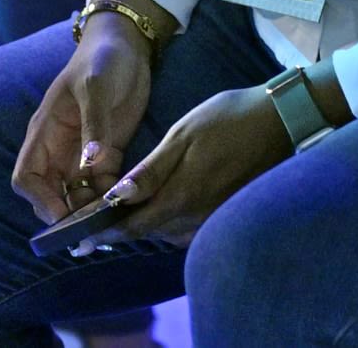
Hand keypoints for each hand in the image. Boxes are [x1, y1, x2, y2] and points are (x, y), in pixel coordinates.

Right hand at [11, 13, 157, 226]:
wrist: (126, 46)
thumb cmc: (101, 60)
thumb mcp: (96, 87)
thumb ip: (94, 124)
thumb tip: (91, 164)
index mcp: (45, 133)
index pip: (26, 177)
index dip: (39, 200)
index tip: (63, 215)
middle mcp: (60, 150)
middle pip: (51, 195)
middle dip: (66, 215)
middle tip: (92, 230)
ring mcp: (83, 154)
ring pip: (78, 196)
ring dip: (91, 212)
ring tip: (112, 223)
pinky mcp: (107, 155)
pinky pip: (103, 187)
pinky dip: (111, 200)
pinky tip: (128, 207)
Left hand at [104, 85, 291, 246]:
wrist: (281, 122)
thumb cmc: (228, 120)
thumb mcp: (184, 135)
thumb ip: (151, 171)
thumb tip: (117, 198)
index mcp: (180, 198)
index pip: (132, 226)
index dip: (102, 231)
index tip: (75, 238)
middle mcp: (194, 219)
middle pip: (147, 232)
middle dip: (119, 228)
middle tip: (89, 221)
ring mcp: (211, 220)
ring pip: (166, 231)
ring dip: (143, 225)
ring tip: (119, 214)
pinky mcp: (223, 215)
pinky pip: (185, 228)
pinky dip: (166, 220)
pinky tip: (160, 207)